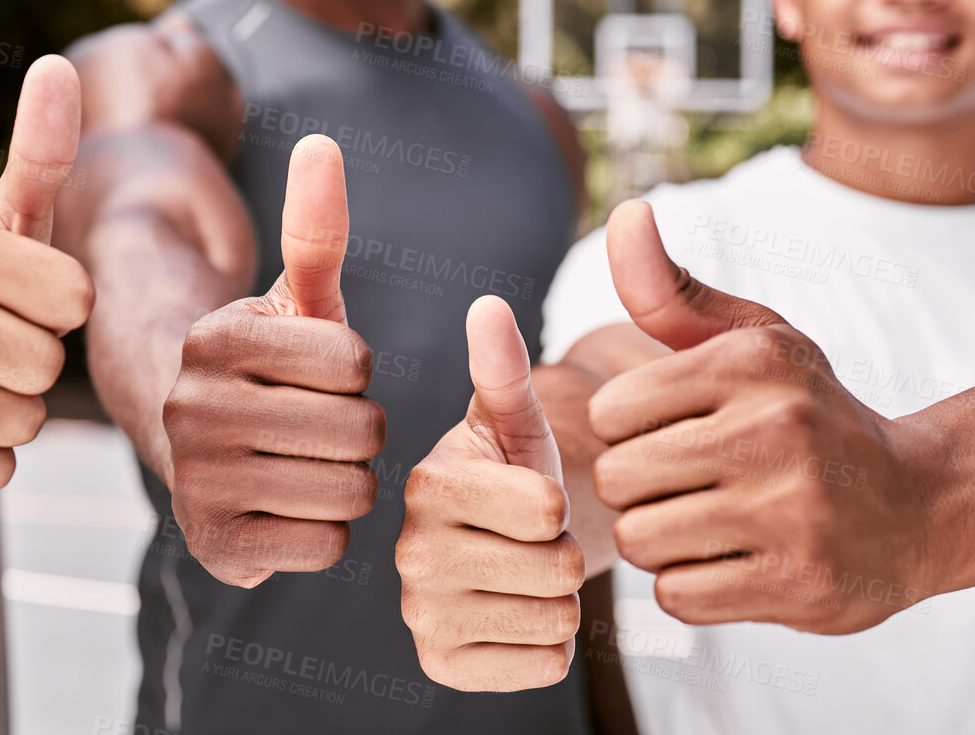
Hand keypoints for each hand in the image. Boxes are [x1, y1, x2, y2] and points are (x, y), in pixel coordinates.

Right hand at [163, 134, 383, 586]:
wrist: (200, 447)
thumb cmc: (271, 367)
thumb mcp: (295, 300)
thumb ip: (316, 228)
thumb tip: (323, 145)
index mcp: (215, 338)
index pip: (356, 362)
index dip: (354, 371)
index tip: (316, 374)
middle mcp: (193, 408)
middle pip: (359, 431)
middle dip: (358, 430)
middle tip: (318, 425)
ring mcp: (196, 482)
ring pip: (349, 491)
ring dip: (349, 480)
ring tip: (309, 463)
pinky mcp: (212, 546)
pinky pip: (326, 546)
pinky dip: (325, 531)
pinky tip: (291, 507)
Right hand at [397, 296, 583, 690]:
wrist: (497, 543)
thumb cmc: (512, 470)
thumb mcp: (516, 419)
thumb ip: (504, 367)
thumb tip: (488, 305)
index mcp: (429, 483)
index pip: (547, 511)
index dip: (561, 505)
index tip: (533, 498)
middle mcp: (411, 552)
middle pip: (555, 570)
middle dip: (563, 555)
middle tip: (533, 541)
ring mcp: (422, 614)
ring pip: (554, 621)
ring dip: (560, 601)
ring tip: (527, 573)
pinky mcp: (440, 665)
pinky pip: (544, 668)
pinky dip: (550, 648)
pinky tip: (519, 615)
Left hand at [588, 200, 934, 632]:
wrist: (921, 504)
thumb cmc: (809, 413)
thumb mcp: (754, 340)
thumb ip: (669, 288)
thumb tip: (624, 212)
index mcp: (753, 362)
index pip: (608, 409)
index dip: (625, 430)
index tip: (667, 432)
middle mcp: (776, 428)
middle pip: (618, 477)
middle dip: (637, 488)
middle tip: (684, 486)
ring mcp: (792, 510)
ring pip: (642, 539)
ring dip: (659, 541)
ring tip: (704, 523)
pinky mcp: (800, 582)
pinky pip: (679, 596)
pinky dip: (690, 587)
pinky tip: (730, 563)